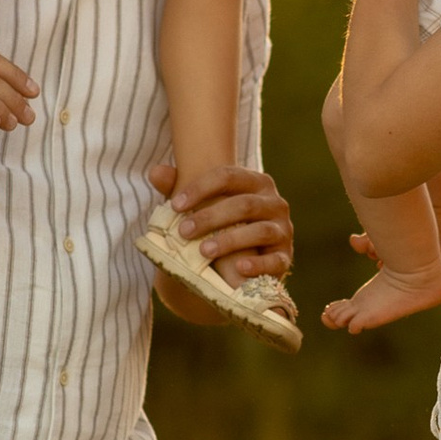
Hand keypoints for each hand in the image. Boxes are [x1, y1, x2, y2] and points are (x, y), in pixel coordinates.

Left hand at [147, 156, 294, 288]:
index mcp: (255, 182)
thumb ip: (178, 188)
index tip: (175, 205)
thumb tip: (156, 171)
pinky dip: (258, 264)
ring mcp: (283, 230)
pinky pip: (275, 260)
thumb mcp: (198, 206)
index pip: (229, 176)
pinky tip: (238, 268)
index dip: (201, 188)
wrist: (239, 260)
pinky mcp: (285, 257)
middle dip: (211, 217)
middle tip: (183, 231)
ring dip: (230, 240)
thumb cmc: (218, 224)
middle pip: (244, 204)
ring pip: (260, 231)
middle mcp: (274, 202)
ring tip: (203, 251)